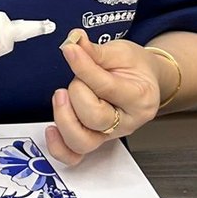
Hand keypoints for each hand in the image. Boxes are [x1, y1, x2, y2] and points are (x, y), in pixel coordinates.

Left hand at [45, 32, 165, 165]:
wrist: (145, 81)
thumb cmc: (135, 68)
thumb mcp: (121, 52)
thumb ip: (95, 51)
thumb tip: (74, 42)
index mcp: (140, 97)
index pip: (106, 87)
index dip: (83, 67)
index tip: (70, 50)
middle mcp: (127, 122)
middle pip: (94, 117)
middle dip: (77, 92)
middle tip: (78, 77)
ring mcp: (110, 135)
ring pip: (82, 140)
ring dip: (64, 117)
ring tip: (61, 96)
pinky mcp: (96, 140)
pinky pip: (75, 155)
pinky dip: (59, 147)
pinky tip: (51, 129)